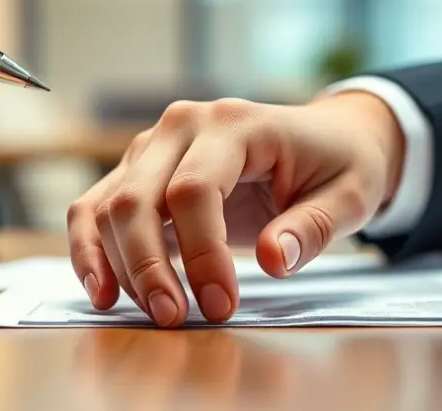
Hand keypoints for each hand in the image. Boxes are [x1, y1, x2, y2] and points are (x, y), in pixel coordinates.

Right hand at [67, 92, 404, 326]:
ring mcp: (154, 145)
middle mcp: (183, 125)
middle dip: (149, 267)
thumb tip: (275, 259)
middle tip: (174, 318)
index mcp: (237, 124)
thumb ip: (314, 227)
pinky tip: (102, 292)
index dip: (202, 254)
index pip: (195, 190)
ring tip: (151, 312)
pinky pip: (95, 208)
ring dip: (118, 266)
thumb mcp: (350, 195)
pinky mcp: (139, 170)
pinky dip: (90, 250)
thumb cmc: (337, 164)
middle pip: (138, 198)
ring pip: (109, 206)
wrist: (325, 137)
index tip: (222, 304)